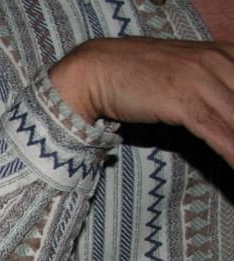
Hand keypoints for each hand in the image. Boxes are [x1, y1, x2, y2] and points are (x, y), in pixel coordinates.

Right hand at [49, 36, 233, 164]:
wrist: (95, 70)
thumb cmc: (135, 75)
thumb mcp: (183, 75)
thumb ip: (210, 88)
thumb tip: (222, 114)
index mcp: (225, 54)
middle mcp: (221, 62)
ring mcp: (204, 80)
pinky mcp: (185, 100)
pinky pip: (219, 131)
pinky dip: (233, 152)